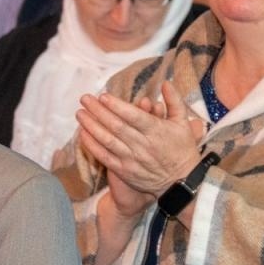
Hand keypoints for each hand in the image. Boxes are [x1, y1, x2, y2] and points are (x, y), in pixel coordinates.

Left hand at [77, 82, 205, 196]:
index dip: (117, 106)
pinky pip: (104, 157)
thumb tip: (166, 82)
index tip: (103, 96)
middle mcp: (142, 145)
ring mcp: (131, 159)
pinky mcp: (124, 171)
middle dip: (98, 111)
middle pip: (116, 126)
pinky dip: (92, 146)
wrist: (182, 182)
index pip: (133, 116)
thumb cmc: (182, 149)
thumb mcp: (184, 123)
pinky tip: (82, 134)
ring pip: (107, 140)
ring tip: (79, 113)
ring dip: (91, 126)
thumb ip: (174, 101)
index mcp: (156, 131)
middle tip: (84, 98)